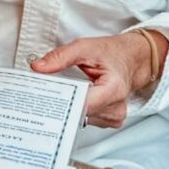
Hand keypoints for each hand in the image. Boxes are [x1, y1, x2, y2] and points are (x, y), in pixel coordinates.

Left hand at [29, 31, 168, 128]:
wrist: (131, 59)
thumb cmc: (112, 53)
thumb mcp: (85, 47)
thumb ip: (60, 57)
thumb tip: (38, 67)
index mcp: (113, 89)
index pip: (81, 105)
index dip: (61, 102)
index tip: (43, 97)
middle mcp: (116, 108)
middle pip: (79, 114)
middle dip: (61, 103)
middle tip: (46, 93)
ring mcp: (114, 117)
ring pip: (81, 119)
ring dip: (70, 107)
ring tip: (65, 92)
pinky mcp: (110, 121)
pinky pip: (87, 120)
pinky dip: (78, 109)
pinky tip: (76, 98)